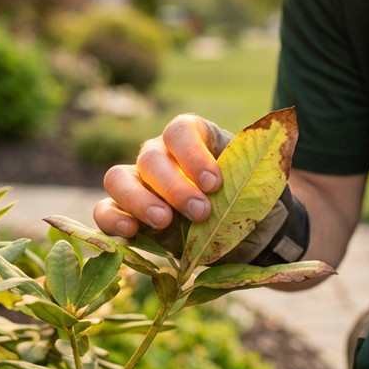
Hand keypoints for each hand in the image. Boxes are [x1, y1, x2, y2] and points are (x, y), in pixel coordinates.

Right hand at [94, 114, 308, 265]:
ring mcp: (141, 184)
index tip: (214, 183)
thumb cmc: (256, 203)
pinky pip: (105, 210)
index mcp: (195, 139)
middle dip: (174, 186)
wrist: (255, 237)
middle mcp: (163, 156)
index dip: (192, 155)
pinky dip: (112, 219)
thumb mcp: (263, 187)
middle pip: (150, 157)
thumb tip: (238, 177)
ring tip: (163, 221)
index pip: (180, 131)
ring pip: (118, 178)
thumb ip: (251, 178)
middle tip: (200, 212)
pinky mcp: (129, 215)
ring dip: (138, 199)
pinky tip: (131, 231)